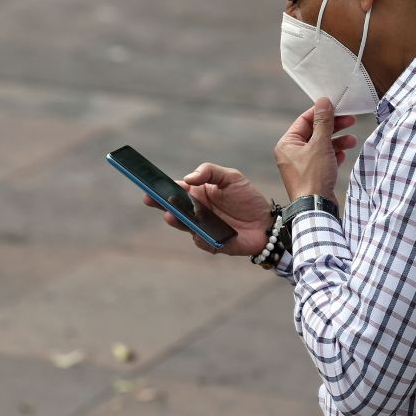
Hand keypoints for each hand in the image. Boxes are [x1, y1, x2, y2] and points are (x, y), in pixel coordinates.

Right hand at [142, 163, 271, 255]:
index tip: (148, 184)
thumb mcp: (231, 177)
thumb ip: (209, 172)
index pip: (174, 189)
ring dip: (176, 220)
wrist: (267, 223)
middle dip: (160, 204)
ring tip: (171, 214)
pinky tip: (201, 231)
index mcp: (197, 193)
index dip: (160, 187)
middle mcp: (196, 211)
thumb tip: (187, 179)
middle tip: (150, 199)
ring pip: (183, 225)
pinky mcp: (211, 243)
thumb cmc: (247, 198)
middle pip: (173, 208)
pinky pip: (200, 240)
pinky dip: (200, 236)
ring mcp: (201, 228)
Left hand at [274, 97, 357, 201]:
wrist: (315, 208)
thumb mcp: (320, 145)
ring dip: (337, 141)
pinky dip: (334, 155)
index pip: (304, 120)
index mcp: (287, 144)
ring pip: (321, 146)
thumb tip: (323, 102)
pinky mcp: (312, 175)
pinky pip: (323, 160)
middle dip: (333, 127)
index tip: (336, 106)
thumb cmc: (313, 177)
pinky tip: (344, 154)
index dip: (321, 112)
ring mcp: (301, 165)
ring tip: (352, 140)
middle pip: (314, 132)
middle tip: (350, 120)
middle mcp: (291, 154)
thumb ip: (323, 122)